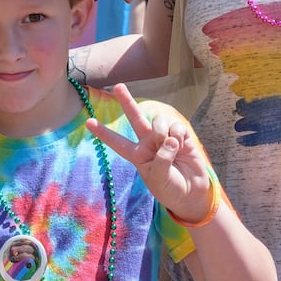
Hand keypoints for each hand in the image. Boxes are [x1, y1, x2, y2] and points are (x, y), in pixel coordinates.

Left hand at [86, 83, 214, 221]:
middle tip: (118, 86)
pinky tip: (181, 144)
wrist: (191, 193)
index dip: (103, 133)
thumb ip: (161, 159)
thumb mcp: (159, 178)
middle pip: (136, 118)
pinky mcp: (181, 137)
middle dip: (127, 102)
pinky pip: (176, 126)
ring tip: (170, 144)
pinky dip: (178, 134)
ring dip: (162, 129)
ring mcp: (165, 138)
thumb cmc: (170, 189)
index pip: (117, 142)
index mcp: (137, 155)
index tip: (88, 122)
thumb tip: (170, 139)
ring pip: (158, 121)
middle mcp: (149, 143)